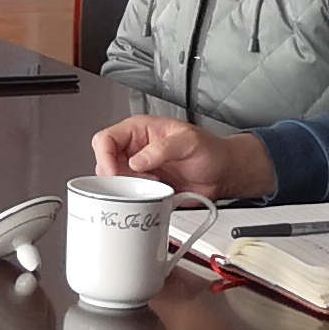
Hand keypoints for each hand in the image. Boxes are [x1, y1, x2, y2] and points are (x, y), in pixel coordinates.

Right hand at [91, 115, 270, 198]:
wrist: (224, 173)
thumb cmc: (211, 151)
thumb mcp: (189, 142)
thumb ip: (162, 149)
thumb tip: (136, 161)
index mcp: (140, 130)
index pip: (105, 139)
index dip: (105, 157)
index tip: (115, 174)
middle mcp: (135, 149)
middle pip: (104, 162)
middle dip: (114, 177)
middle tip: (133, 184)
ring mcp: (139, 170)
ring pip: (113, 181)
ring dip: (125, 189)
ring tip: (148, 187)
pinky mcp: (145, 187)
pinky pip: (129, 195)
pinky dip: (135, 199)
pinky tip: (151, 196)